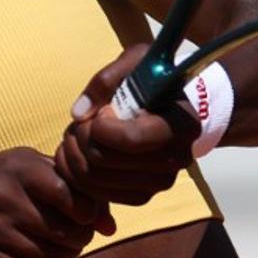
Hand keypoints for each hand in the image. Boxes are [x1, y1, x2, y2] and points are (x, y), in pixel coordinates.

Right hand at [0, 147, 110, 257]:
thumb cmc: (12, 184)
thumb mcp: (38, 172)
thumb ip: (77, 190)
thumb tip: (108, 227)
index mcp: (16, 166)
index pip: (64, 193)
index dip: (86, 211)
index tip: (87, 216)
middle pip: (60, 230)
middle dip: (80, 238)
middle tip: (79, 236)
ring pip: (47, 255)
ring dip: (66, 256)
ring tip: (66, 248)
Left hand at [55, 44, 200, 206]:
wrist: (167, 106)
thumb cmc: (151, 79)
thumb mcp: (134, 62)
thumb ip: (105, 80)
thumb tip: (78, 114)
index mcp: (182, 126)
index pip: (131, 139)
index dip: (102, 127)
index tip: (101, 111)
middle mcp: (177, 159)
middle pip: (107, 161)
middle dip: (82, 138)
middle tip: (82, 122)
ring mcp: (161, 182)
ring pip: (96, 180)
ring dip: (75, 156)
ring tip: (79, 134)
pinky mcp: (143, 195)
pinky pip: (99, 194)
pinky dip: (79, 175)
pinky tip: (81, 153)